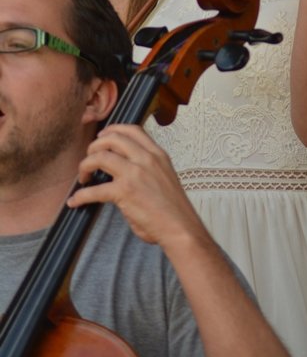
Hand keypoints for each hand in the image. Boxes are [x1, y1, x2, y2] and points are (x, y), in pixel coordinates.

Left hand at [67, 124, 196, 245]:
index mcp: (157, 154)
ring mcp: (135, 173)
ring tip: (84, 176)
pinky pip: (94, 189)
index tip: (102, 137)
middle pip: (112, 138)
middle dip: (95, 146)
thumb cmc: (173, 208)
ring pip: (100, 156)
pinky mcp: (125, 192)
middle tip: (89, 158)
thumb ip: (146, 167)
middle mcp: (146, 159)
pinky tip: (75, 201)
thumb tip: (122, 170)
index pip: (132, 129)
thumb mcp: (164, 175)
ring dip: (85, 165)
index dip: (112, 130)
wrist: (180, 227)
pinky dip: (81, 196)